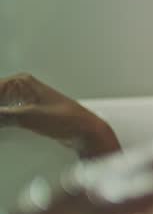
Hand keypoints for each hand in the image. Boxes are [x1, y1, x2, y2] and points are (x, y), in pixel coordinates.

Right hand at [0, 73, 119, 157]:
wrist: (85, 131)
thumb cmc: (66, 119)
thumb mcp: (27, 116)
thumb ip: (0, 116)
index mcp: (20, 82)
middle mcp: (21, 88)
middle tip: (0, 121)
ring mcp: (23, 101)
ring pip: (0, 107)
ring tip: (3, 125)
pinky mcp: (26, 114)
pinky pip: (3, 116)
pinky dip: (0, 122)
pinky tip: (3, 128)